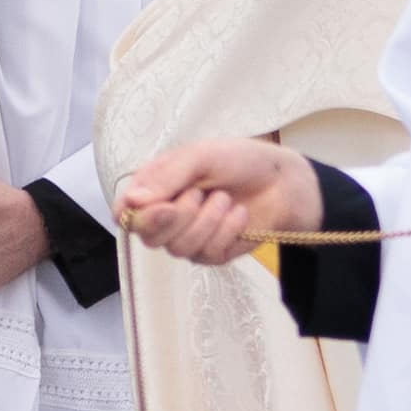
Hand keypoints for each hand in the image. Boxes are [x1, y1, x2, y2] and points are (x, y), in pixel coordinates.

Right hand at [116, 136, 318, 267]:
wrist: (283, 181)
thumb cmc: (239, 160)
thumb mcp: (202, 156)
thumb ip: (166, 178)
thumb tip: (131, 202)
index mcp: (156, 187)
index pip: (126, 213)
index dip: (137, 217)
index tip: (163, 208)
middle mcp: (167, 215)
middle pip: (149, 236)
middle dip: (178, 217)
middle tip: (200, 193)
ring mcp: (188, 237)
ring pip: (179, 248)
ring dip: (207, 221)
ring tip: (225, 199)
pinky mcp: (212, 253)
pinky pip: (207, 255)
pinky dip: (227, 232)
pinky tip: (239, 214)